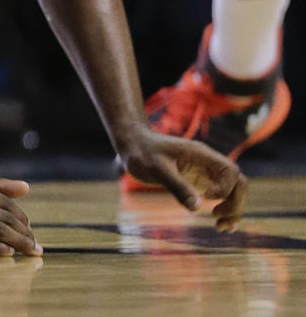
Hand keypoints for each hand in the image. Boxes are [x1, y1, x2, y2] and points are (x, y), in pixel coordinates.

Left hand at [119, 126, 246, 231]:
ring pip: (232, 190)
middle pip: (238, 182)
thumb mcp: (157, 169)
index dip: (225, 189)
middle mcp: (207, 162)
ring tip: (221, 227)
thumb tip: (197, 207)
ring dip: (233, 209)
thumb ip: (177, 186)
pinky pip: (221, 195)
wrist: (133, 143)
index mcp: (201, 154)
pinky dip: (225, 209)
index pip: (230, 171)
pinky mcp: (198, 180)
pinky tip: (220, 223)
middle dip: (235, 203)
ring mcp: (204, 171)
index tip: (206, 197)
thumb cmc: (142, 152)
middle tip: (219, 220)